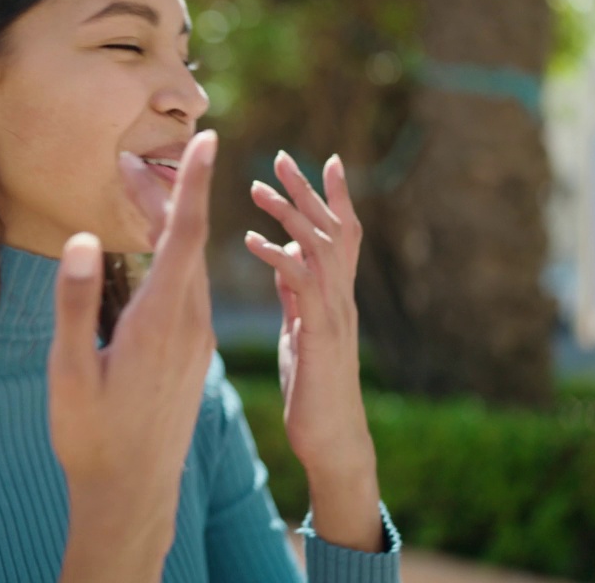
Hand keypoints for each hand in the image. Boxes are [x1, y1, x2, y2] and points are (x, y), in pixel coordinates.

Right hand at [47, 130, 217, 548]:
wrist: (132, 492)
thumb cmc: (92, 435)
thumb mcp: (70, 371)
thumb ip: (76, 303)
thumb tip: (84, 240)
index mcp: (160, 322)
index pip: (186, 236)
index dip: (195, 184)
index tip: (209, 138)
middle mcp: (188, 325)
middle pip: (187, 241)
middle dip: (167, 193)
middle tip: (134, 158)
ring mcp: (196, 340)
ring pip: (189, 265)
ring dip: (169, 225)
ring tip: (139, 192)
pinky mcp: (193, 353)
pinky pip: (189, 289)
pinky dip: (173, 258)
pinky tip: (154, 253)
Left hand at [244, 151, 374, 473]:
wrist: (331, 438)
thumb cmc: (313, 386)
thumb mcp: (301, 327)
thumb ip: (296, 291)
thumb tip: (283, 256)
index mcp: (335, 294)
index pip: (341, 233)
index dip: (334, 196)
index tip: (323, 159)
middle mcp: (342, 296)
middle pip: (333, 229)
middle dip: (308, 191)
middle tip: (281, 156)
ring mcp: (334, 313)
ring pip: (319, 248)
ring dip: (290, 215)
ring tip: (259, 189)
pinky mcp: (318, 334)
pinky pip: (301, 285)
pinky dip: (277, 258)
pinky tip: (253, 242)